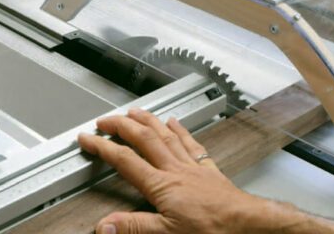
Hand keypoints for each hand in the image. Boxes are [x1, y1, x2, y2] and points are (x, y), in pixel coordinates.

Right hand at [78, 108, 264, 233]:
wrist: (245, 223)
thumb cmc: (212, 228)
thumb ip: (134, 227)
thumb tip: (104, 226)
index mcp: (162, 185)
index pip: (125, 161)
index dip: (103, 147)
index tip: (88, 139)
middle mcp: (176, 169)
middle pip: (144, 139)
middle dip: (122, 126)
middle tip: (105, 120)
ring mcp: (193, 166)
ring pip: (166, 135)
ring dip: (148, 121)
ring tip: (134, 112)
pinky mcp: (208, 168)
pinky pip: (191, 143)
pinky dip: (180, 130)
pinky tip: (175, 122)